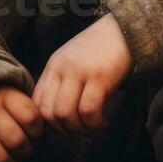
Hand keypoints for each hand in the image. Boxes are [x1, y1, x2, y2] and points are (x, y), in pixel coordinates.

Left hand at [32, 14, 131, 136]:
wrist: (125, 30)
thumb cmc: (100, 51)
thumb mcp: (72, 62)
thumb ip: (61, 82)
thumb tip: (58, 117)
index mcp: (53, 66)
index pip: (36, 103)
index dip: (48, 123)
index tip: (66, 127)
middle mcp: (61, 69)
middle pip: (48, 113)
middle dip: (65, 131)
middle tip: (82, 131)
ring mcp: (79, 72)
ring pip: (66, 114)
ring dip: (81, 130)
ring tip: (95, 127)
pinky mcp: (99, 77)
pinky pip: (88, 111)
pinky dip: (95, 124)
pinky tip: (104, 122)